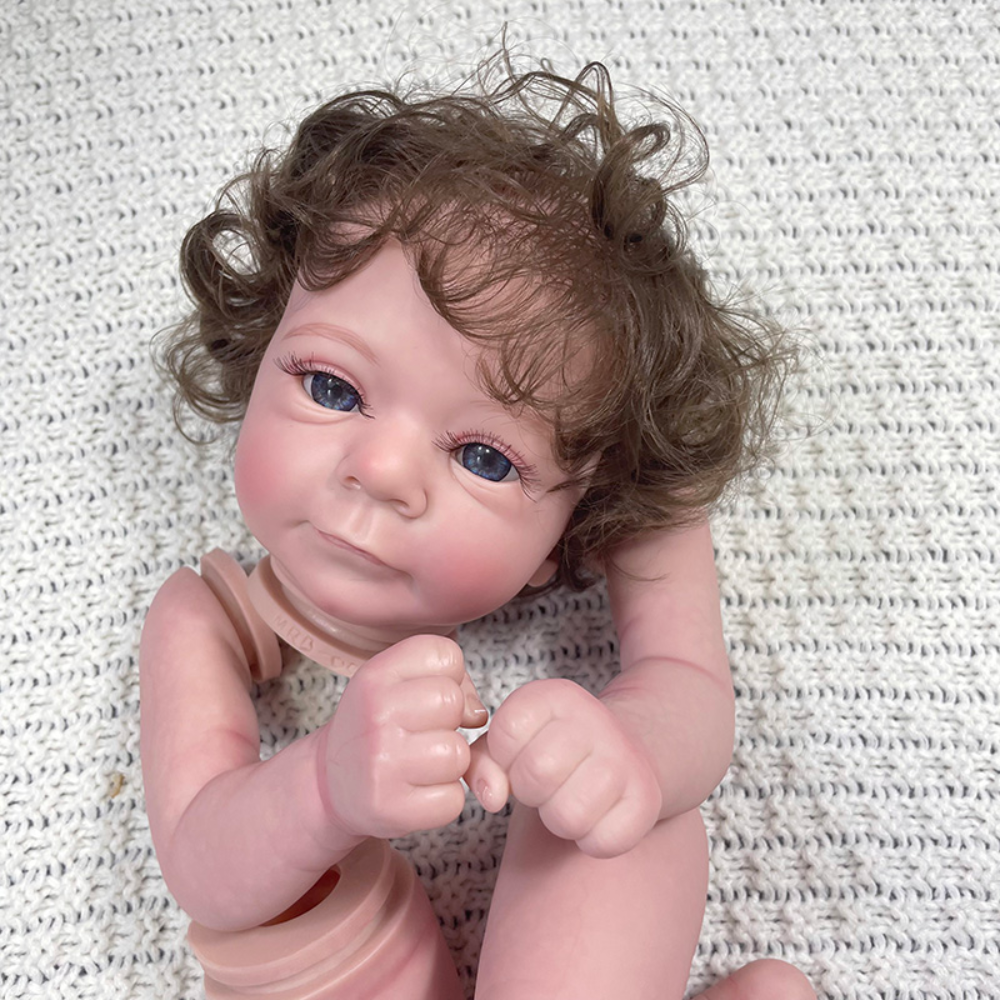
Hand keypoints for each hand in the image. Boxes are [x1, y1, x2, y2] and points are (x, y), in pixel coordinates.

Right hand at [317, 634, 486, 840]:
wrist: (330, 782)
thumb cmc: (379, 727)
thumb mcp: (399, 686)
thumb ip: (452, 682)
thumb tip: (477, 716)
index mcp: (376, 675)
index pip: (447, 655)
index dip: (449, 677)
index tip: (426, 695)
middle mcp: (374, 714)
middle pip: (452, 702)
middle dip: (450, 720)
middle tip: (424, 732)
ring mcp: (381, 763)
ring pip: (458, 754)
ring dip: (450, 763)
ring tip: (421, 763)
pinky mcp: (391, 808)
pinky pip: (453, 799)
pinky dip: (443, 799)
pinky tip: (417, 791)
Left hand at [469, 679, 662, 857]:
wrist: (629, 749)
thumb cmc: (554, 748)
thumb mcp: (513, 740)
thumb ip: (481, 761)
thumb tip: (491, 798)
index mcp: (556, 695)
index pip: (507, 732)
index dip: (505, 757)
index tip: (522, 755)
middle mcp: (595, 719)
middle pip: (536, 773)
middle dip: (530, 791)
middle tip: (546, 784)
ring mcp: (626, 758)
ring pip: (568, 815)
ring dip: (559, 819)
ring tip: (569, 800)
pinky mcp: (647, 799)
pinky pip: (603, 842)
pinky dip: (592, 841)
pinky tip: (596, 818)